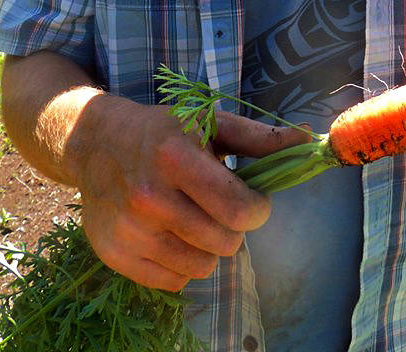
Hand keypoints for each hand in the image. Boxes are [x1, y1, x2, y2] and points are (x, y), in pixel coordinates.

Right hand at [72, 96, 302, 290]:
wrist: (96, 143)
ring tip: (194, 217)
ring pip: (202, 268)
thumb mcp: (209, 123)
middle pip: (225, 242)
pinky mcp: (115, 255)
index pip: (239, 210)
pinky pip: (173, 281)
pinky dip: (181, 263)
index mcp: (175, 158)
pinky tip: (171, 232)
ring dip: (208, 246)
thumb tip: (308, 140)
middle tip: (218, 205)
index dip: (258, 209)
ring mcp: (130, 231)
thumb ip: (260, 137)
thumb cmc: (164, 131)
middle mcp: (149, 198)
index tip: (253, 198)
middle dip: (233, 226)